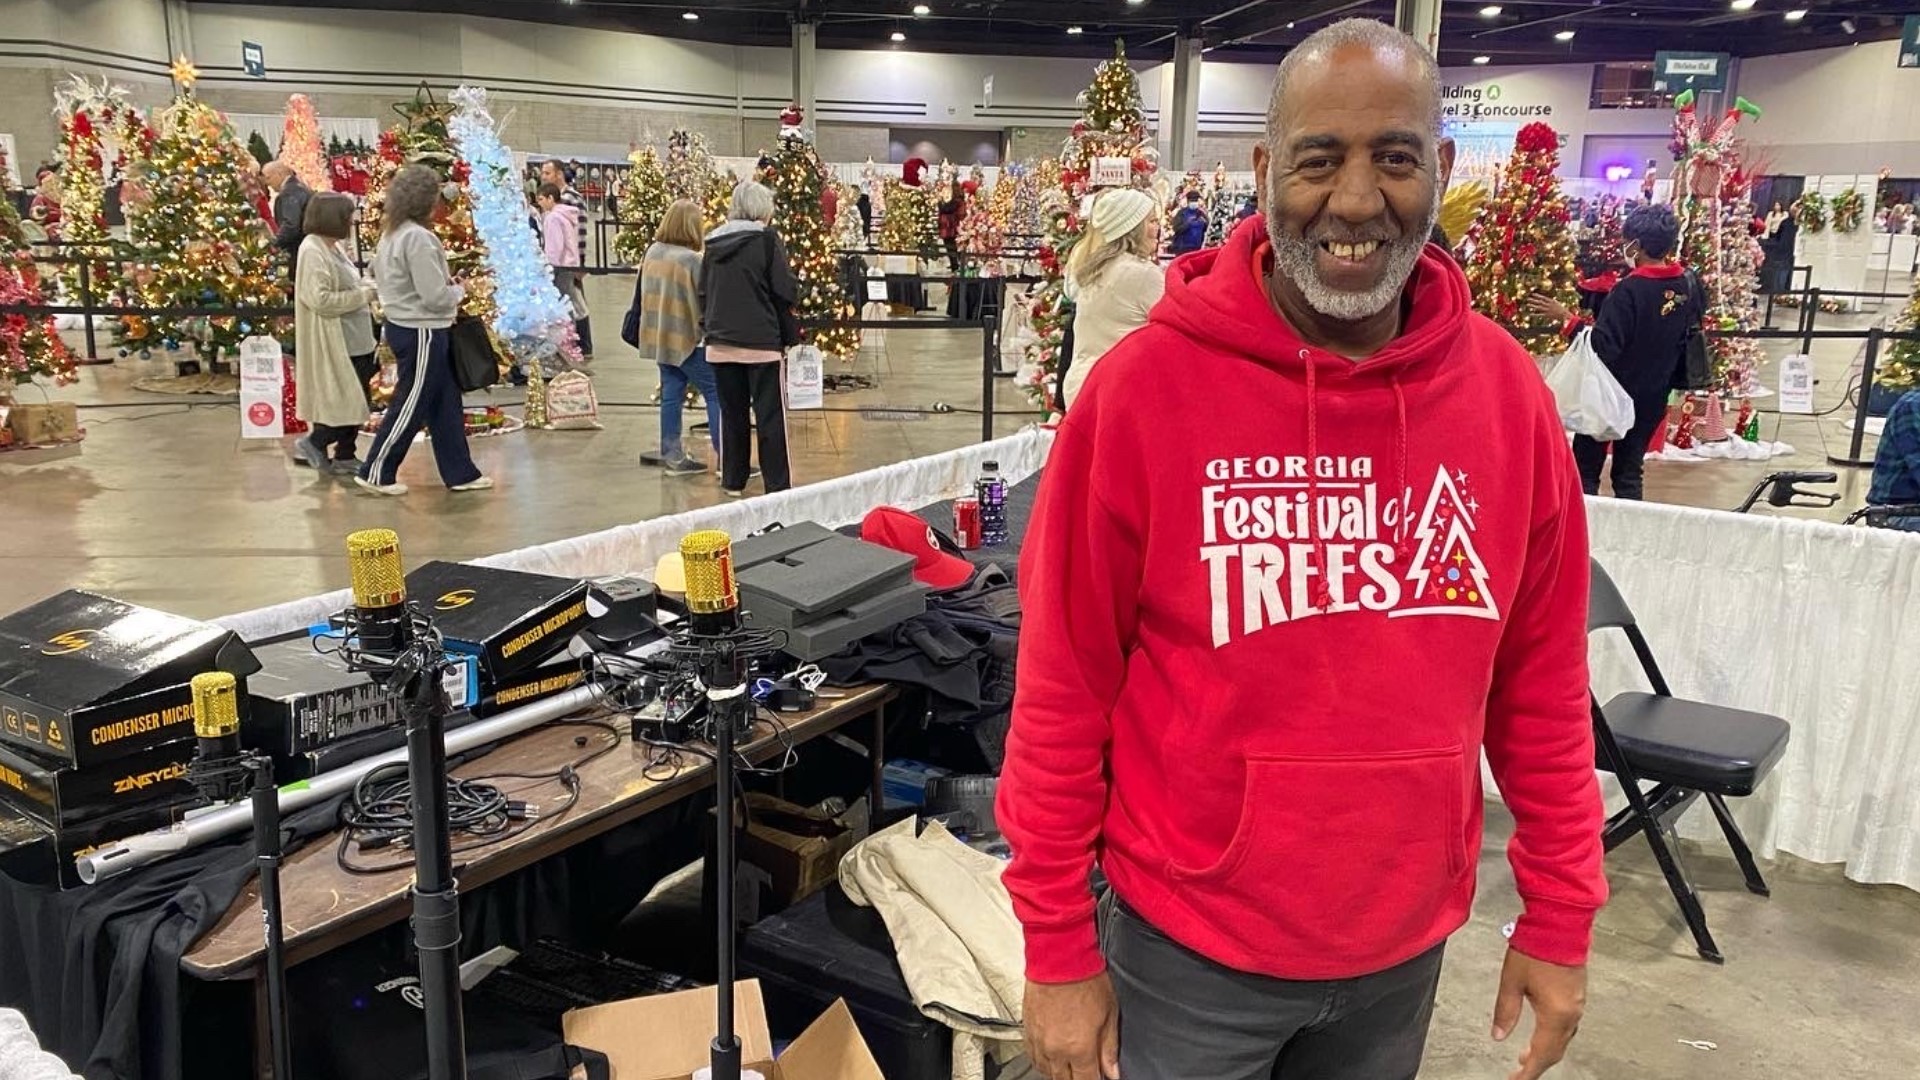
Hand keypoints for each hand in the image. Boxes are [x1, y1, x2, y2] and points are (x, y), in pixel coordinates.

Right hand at [1025, 973, 1119, 1079]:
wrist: (1059, 958)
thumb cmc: (1085, 979)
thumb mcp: (1109, 1014)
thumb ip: (1109, 1047)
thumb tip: (1113, 1071)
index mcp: (1080, 1049)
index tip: (1099, 1076)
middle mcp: (1056, 1050)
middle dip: (1077, 1079)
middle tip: (1086, 1070)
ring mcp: (1039, 1041)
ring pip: (1047, 1072)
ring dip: (1060, 1072)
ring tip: (1071, 1065)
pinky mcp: (1028, 1031)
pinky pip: (1033, 1057)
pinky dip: (1044, 1061)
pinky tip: (1052, 1057)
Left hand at [1492, 949, 1585, 1079]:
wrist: (1559, 923)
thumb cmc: (1535, 949)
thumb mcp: (1511, 981)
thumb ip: (1505, 1011)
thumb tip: (1498, 1035)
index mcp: (1556, 1014)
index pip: (1542, 1054)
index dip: (1528, 1071)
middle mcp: (1571, 1013)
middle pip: (1556, 1050)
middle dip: (1537, 1063)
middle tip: (1519, 1071)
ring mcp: (1578, 1003)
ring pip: (1563, 1037)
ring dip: (1546, 1049)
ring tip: (1526, 1055)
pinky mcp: (1578, 993)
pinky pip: (1568, 1024)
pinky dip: (1554, 1035)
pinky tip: (1542, 1031)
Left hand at [1524, 294, 1573, 325]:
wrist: (1565, 315)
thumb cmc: (1560, 309)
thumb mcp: (1555, 303)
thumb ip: (1549, 301)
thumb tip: (1544, 299)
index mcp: (1551, 301)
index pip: (1543, 298)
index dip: (1538, 296)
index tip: (1533, 294)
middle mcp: (1549, 305)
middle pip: (1540, 302)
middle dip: (1533, 300)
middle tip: (1528, 298)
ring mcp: (1547, 310)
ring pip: (1539, 308)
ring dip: (1533, 306)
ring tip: (1527, 304)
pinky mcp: (1547, 315)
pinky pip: (1540, 315)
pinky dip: (1535, 315)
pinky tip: (1530, 314)